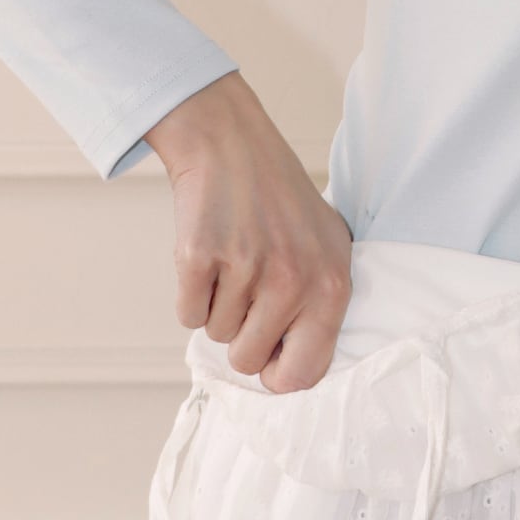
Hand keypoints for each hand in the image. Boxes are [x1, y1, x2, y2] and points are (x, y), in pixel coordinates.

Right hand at [144, 72, 353, 392]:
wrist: (232, 144)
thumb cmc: (280, 201)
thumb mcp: (326, 248)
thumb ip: (321, 308)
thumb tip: (296, 372)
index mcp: (332, 285)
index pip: (303, 374)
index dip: (278, 372)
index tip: (269, 354)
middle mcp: (293, 281)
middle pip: (247, 361)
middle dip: (241, 336)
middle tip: (247, 289)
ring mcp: (246, 268)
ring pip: (216, 336)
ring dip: (217, 305)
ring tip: (234, 259)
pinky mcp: (199, 258)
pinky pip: (187, 315)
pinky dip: (191, 294)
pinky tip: (209, 254)